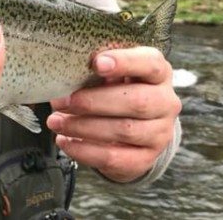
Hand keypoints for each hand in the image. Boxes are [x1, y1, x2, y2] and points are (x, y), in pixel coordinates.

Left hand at [47, 46, 181, 182]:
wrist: (136, 124)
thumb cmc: (119, 88)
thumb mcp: (113, 71)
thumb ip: (99, 67)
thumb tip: (69, 69)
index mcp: (159, 73)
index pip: (149, 64)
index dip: (124, 62)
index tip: (96, 63)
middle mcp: (166, 102)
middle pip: (136, 102)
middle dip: (93, 102)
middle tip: (61, 101)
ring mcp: (160, 133)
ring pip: (124, 131)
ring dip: (84, 127)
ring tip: (56, 122)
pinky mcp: (146, 159)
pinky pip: (115, 158)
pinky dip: (85, 151)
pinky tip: (66, 142)